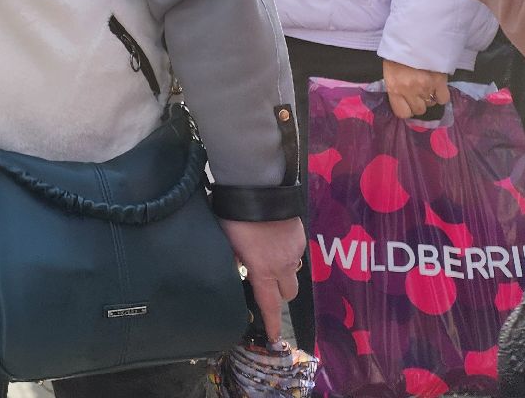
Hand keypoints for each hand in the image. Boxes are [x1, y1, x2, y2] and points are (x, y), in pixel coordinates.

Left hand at [220, 217, 305, 343]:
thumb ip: (230, 258)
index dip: (272, 322)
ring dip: (283, 272)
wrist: (258, 188)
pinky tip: (272, 238)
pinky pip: (295, 252)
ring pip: (293, 271)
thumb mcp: (224, 240)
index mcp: (262, 270)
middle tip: (264, 283)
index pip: (269, 304)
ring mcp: (294, 250)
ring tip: (266, 255)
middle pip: (289, 293)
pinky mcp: (300, 235)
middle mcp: (283, 265)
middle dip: (279, 293)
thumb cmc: (235, 216)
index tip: (274, 337)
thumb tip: (232, 265)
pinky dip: (285, 252)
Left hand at [382, 59, 450, 119]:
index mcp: (394, 88)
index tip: (407, 104)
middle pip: (419, 110)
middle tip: (418, 93)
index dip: (406, 110)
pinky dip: (441, 96)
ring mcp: (426, 87)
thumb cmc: (397, 55)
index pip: (402, 113)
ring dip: (429, 98)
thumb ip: (396, 89)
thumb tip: (403, 102)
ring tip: (427, 87)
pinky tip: (437, 88)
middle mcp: (410, 91)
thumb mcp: (390, 73)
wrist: (412, 38)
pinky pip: (443, 98)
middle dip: (418, 103)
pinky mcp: (440, 81)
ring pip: (431, 104)